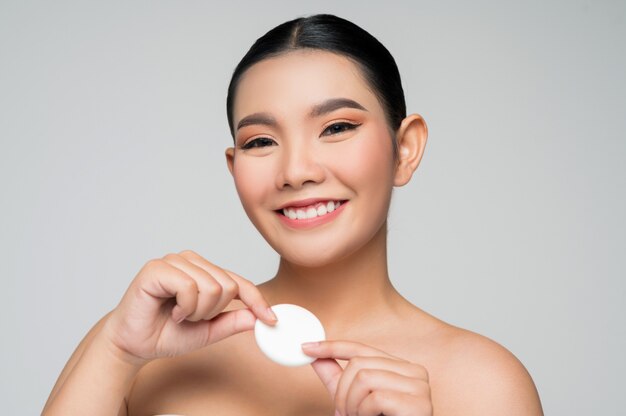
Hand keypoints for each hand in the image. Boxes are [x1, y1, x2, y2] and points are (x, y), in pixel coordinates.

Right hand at [102, 250, 276, 364]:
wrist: (134, 345)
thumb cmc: (166, 334)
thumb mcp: (208, 332)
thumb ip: (232, 322)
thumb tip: (258, 317)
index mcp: (205, 271)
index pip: (239, 282)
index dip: (256, 300)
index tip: (270, 319)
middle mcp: (191, 261)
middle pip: (228, 286)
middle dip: (213, 312)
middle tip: (191, 318)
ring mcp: (174, 261)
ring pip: (212, 286)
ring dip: (197, 311)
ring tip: (180, 315)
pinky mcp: (157, 268)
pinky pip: (189, 287)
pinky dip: (184, 306)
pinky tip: (171, 310)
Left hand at [302, 340, 431, 415]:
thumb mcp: (352, 400)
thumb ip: (336, 377)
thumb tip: (313, 355)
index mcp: (400, 367)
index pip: (361, 348)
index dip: (332, 347)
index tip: (306, 347)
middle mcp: (414, 371)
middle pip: (358, 363)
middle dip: (342, 392)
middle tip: (346, 413)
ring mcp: (419, 386)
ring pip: (364, 378)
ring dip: (352, 405)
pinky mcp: (419, 403)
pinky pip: (376, 397)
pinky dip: (364, 413)